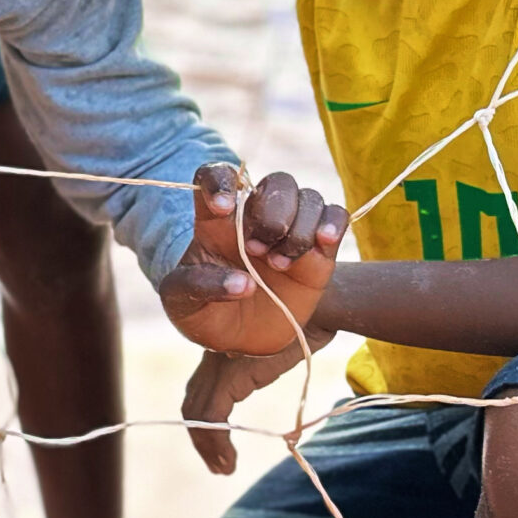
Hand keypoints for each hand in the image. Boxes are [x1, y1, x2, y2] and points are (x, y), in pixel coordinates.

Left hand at [160, 164, 347, 358]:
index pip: (216, 175)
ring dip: (298, 227)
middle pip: (276, 182)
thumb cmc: (206, 314)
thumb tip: (244, 283)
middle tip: (255, 250)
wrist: (239, 342)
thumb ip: (198, 286)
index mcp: (215, 220)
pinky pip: (336, 216)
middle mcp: (255, 218)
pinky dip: (333, 224)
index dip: (221, 181)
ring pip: (308, 197)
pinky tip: (322, 243)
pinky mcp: (319, 252)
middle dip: (271, 213)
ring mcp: (289, 231)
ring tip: (280, 264)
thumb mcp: (181, 303)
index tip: (221, 209)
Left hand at [182, 337, 334, 474]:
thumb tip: (264, 369)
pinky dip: (216, 443)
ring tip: (222, 468)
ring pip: (198, 414)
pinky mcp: (230, 376)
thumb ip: (260, 359)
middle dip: (200, 436)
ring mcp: (218, 365)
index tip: (215, 446)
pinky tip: (228, 462)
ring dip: (207, 446)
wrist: (317, 308)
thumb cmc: (305, 323)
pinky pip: (213, 417)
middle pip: (193, 403)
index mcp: (219, 348)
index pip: (200, 390)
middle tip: (216, 463)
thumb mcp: (277, 346)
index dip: (202, 421)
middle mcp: (212, 356)